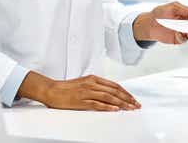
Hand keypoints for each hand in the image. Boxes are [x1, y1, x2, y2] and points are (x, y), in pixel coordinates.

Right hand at [18, 72, 140, 110]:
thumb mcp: (83, 83)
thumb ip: (95, 86)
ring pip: (109, 97)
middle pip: (114, 91)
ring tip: (130, 108)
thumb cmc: (66, 88)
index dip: (125, 92)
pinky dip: (108, 107)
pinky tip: (115, 110)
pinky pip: (97, 104)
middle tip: (136, 105)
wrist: (51, 90)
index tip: (132, 98)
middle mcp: (91, 84)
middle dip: (127, 98)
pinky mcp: (81, 101)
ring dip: (121, 103)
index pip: (114, 85)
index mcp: (93, 79)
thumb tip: (108, 93)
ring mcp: (87, 92)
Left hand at [133, 1, 187, 43]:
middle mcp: (187, 23)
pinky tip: (177, 33)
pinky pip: (184, 39)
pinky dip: (182, 37)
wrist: (149, 23)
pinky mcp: (178, 38)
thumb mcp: (174, 7)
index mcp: (187, 14)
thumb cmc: (161, 12)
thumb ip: (187, 10)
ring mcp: (183, 31)